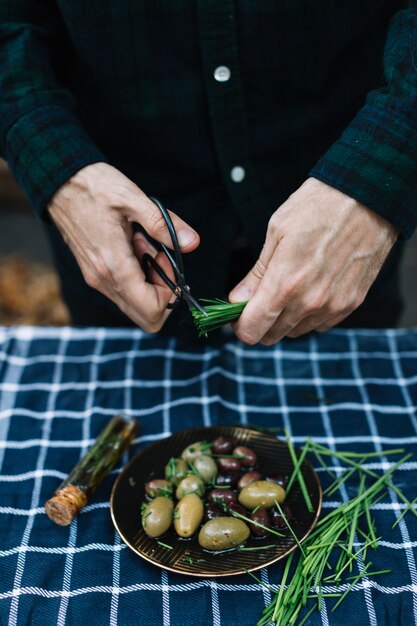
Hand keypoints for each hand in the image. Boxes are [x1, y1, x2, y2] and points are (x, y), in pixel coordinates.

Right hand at [48, 162, 198, 331]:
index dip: (171, 293)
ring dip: (150, 281)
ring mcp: (97, 278)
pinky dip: (137, 275)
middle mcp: (103, 279)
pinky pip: (123, 290)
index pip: (152, 309)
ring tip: (145, 244)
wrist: (59, 181)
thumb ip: (164, 225)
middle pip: (145, 316)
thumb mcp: (133, 199)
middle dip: (163, 293)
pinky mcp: (94, 272)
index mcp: (114, 266)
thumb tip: (191, 243)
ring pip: (135, 304)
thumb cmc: (93, 187)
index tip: (168, 260)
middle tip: (162, 257)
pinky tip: (134, 245)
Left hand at [228, 178, 397, 344]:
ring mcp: (333, 306)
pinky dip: (310, 314)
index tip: (239, 312)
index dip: (240, 325)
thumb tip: (237, 299)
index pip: (252, 330)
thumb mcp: (276, 232)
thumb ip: (256, 274)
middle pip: (271, 336)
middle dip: (260, 322)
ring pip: (296, 331)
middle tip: (260, 299)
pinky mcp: (351, 304)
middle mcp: (309, 302)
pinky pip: (320, 324)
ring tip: (290, 288)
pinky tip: (311, 288)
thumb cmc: (318, 207)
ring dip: (285, 319)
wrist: (367, 197)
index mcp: (285, 284)